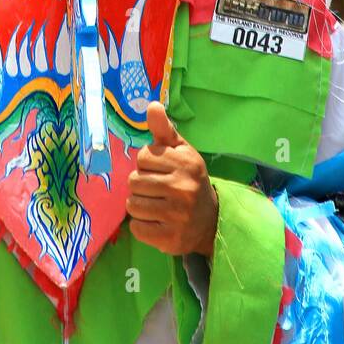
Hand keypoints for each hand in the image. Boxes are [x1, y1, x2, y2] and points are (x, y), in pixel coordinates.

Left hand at [127, 103, 217, 257]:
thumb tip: (151, 105)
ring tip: (154, 205)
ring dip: (138, 205)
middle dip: (141, 185)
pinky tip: (155, 222)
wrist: (210, 220)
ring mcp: (177, 215)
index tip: (159, 170)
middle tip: (156, 190)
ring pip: (132, 205)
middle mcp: (182, 188)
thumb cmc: (189, 179)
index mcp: (185, 162)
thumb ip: (164, 129)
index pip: (143, 157)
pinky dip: (141, 225)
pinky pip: (137, 228)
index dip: (146, 164)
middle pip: (134, 181)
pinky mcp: (170, 238)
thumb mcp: (181, 151)